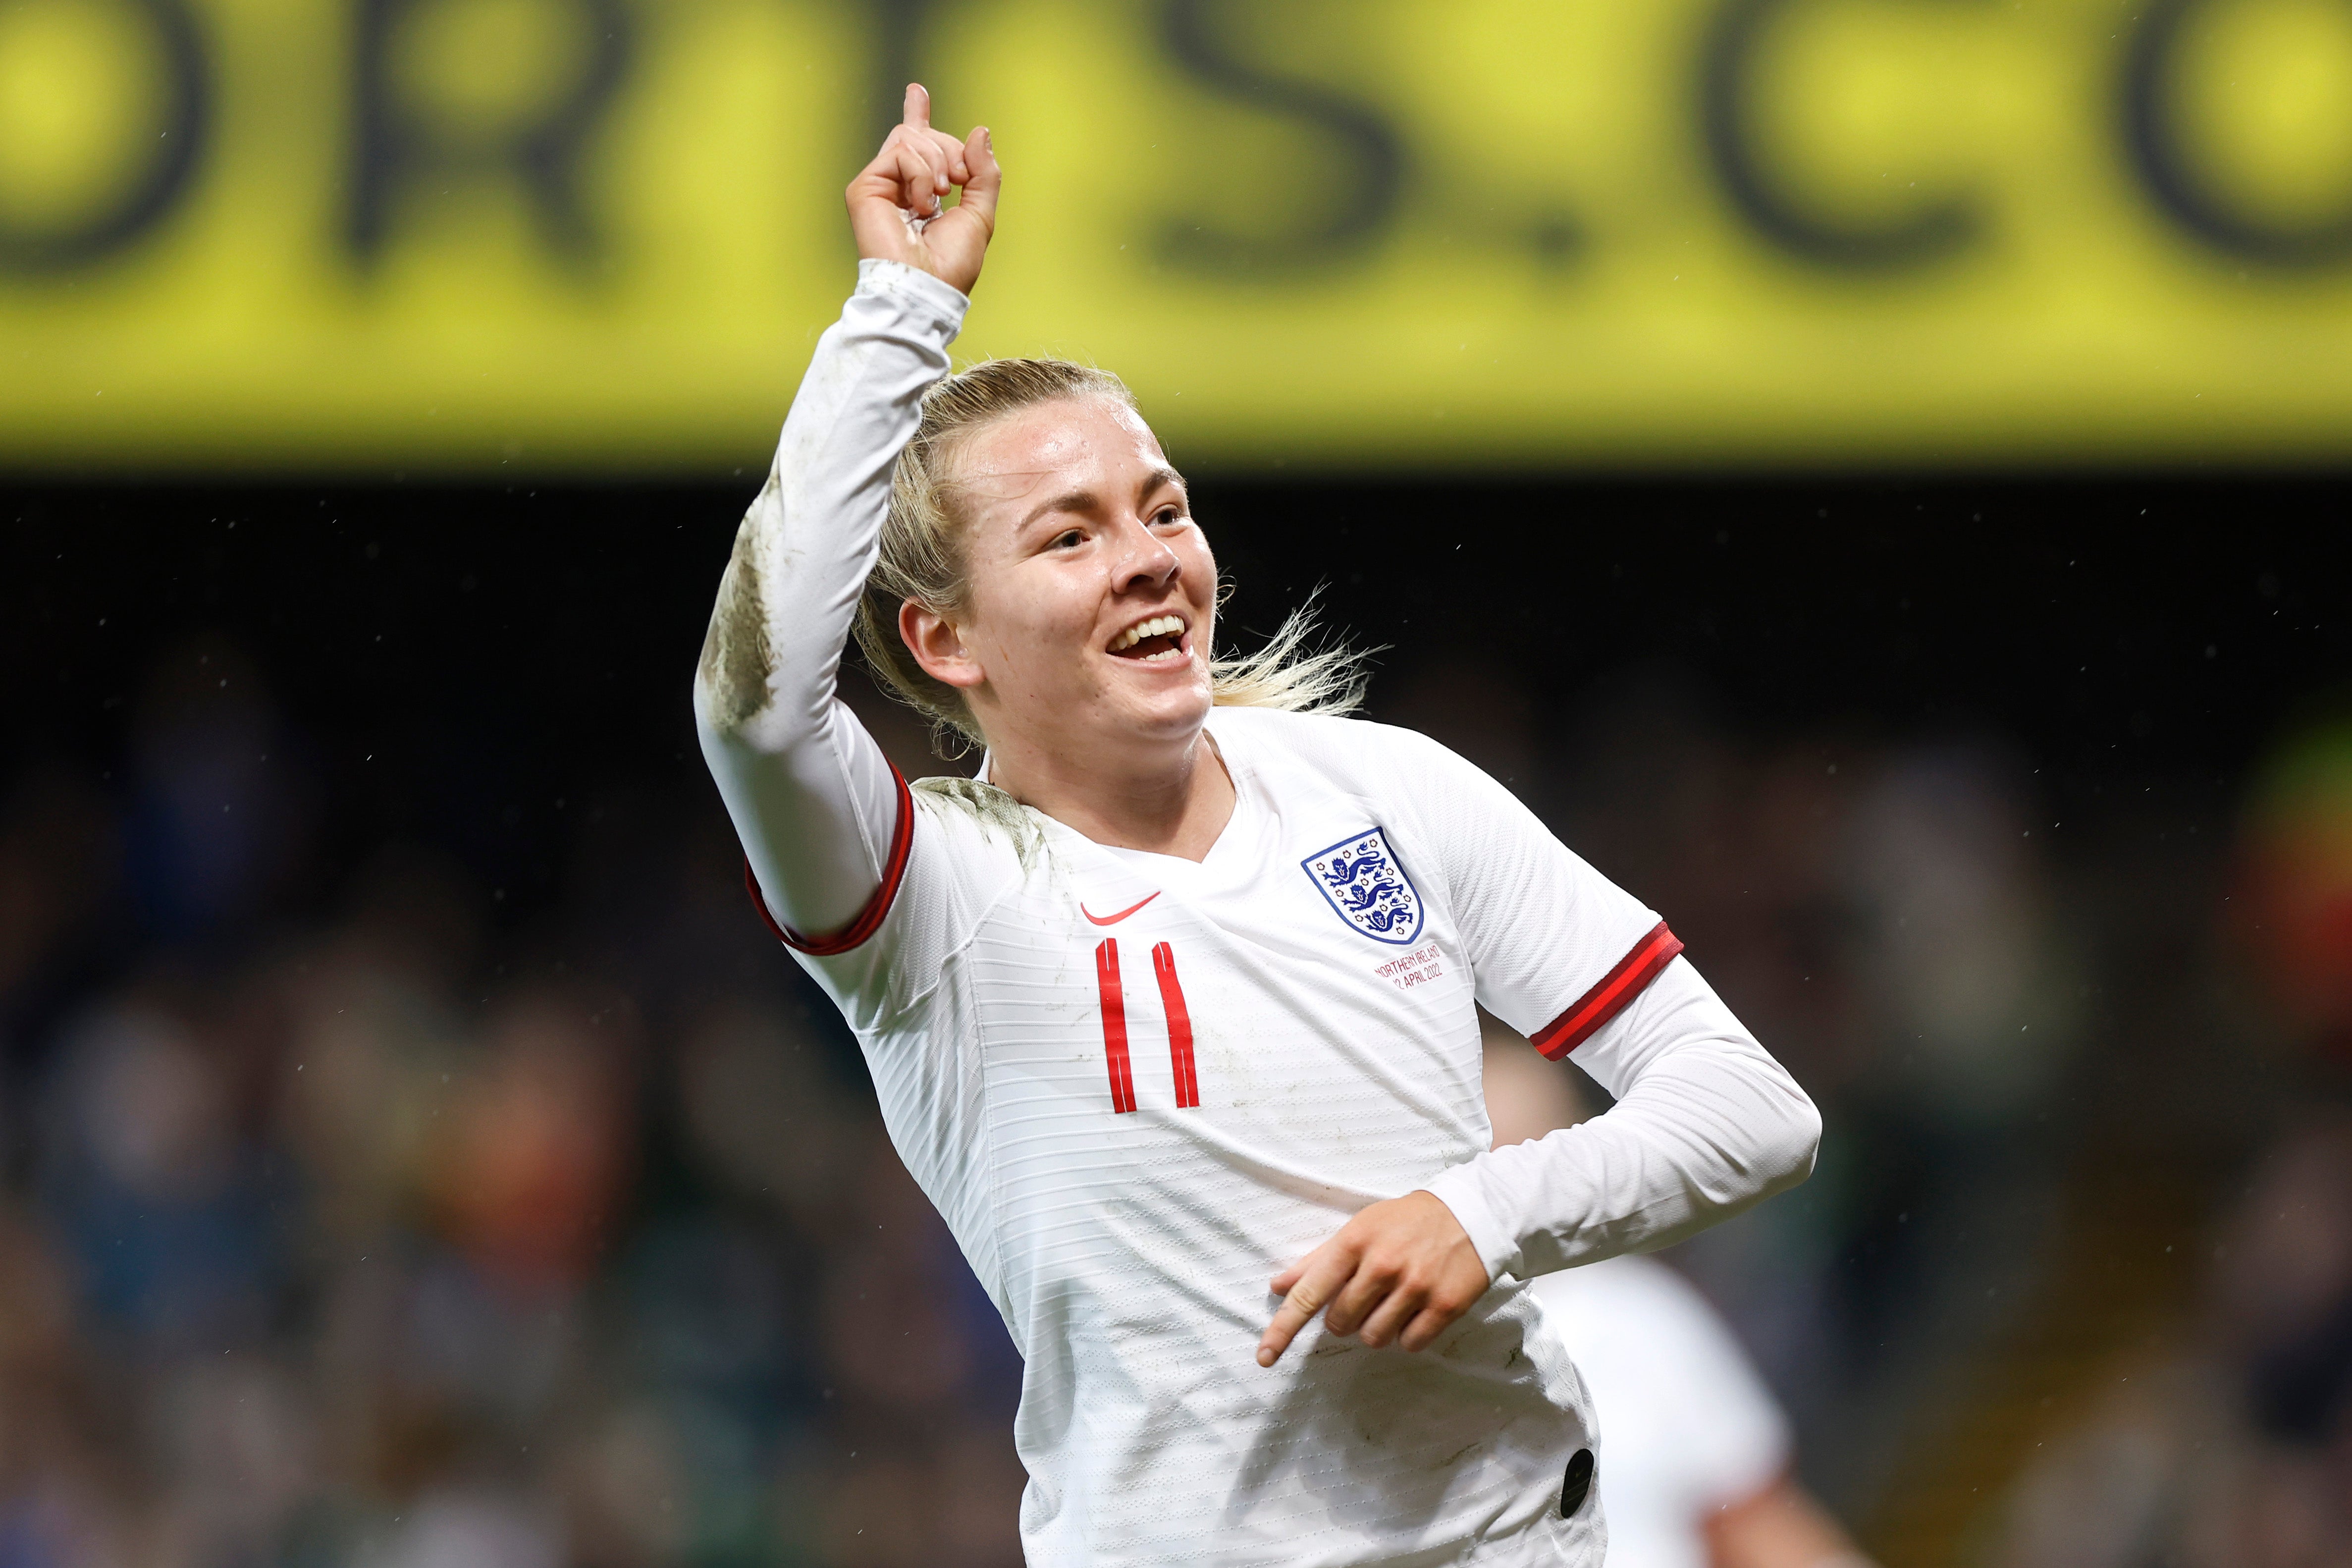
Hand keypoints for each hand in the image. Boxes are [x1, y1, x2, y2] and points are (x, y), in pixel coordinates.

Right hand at [846, 83, 1000, 296]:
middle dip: (949, 149)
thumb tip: (980, 132)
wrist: (927, 287)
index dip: (917, 115)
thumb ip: (983, 173)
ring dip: (936, 163)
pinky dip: (920, 173)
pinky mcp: (865, 188)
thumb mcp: (980, 213)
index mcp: (921, 193)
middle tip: (958, 179)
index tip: (917, 90)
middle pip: (921, 135)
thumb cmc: (951, 264)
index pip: (917, 146)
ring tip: (938, 198)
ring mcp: (879, 186)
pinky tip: (922, 204)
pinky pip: (900, 152)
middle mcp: (898, 187)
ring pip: (910, 137)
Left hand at [1256, 1191, 1490, 1366]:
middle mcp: (1382, 1265)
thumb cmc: (1404, 1222)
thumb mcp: (1358, 1229)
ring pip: (1374, 1338)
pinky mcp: (1445, 1305)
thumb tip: (1277, 1286)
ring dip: (1377, 1328)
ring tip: (1393, 1301)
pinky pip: (1410, 1343)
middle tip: (1366, 1296)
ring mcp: (1415, 1286)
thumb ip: (1316, 1261)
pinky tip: (1416, 1309)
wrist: (1470, 1213)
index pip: (1309, 1293)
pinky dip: (1408, 1335)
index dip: (1283, 1327)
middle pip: (1341, 1323)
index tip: (1265, 1356)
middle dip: (1346, 1318)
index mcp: (1354, 1243)